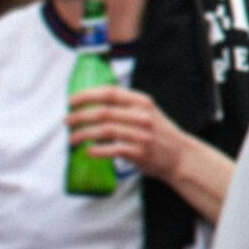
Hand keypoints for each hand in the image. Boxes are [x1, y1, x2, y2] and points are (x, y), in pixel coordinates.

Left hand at [68, 87, 201, 183]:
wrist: (181, 156)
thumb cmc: (159, 134)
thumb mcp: (147, 113)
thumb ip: (124, 108)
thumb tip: (90, 109)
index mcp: (142, 102)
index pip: (110, 92)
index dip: (87, 95)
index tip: (71, 101)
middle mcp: (143, 116)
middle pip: (103, 112)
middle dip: (79, 116)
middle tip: (67, 122)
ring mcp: (143, 134)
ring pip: (106, 130)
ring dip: (84, 134)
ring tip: (72, 139)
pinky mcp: (141, 152)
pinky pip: (114, 149)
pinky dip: (98, 150)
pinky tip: (88, 151)